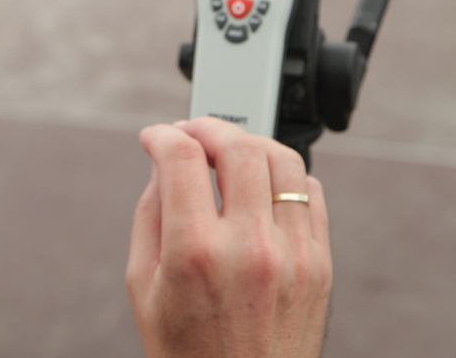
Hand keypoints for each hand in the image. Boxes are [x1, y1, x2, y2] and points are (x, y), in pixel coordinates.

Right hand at [126, 118, 331, 357]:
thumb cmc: (187, 351)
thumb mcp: (141, 287)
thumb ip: (149, 214)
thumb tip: (163, 162)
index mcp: (196, 254)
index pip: (181, 157)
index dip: (162, 135)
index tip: (154, 138)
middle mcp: (249, 249)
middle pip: (237, 145)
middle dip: (206, 126)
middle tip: (189, 135)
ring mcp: (292, 256)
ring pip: (282, 158)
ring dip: (248, 142)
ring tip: (227, 153)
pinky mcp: (319, 266)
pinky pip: (311, 191)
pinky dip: (282, 175)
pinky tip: (260, 184)